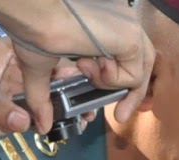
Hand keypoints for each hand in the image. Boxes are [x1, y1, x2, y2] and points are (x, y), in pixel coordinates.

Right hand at [0, 0, 152, 130]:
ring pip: (139, 73)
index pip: (129, 60)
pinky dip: (112, 79)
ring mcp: (130, 29)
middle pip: (143, 66)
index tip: (118, 112)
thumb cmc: (35, 29)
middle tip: (120, 116)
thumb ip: (43, 98)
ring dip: (111, 83)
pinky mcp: (132, 37)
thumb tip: (40, 126)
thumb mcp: (40, 70)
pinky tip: (92, 62)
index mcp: (108, 27)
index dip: (125, 85)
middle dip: (132, 96)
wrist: (37, 14)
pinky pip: (134, 75)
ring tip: (88, 71)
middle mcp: (123, 24)